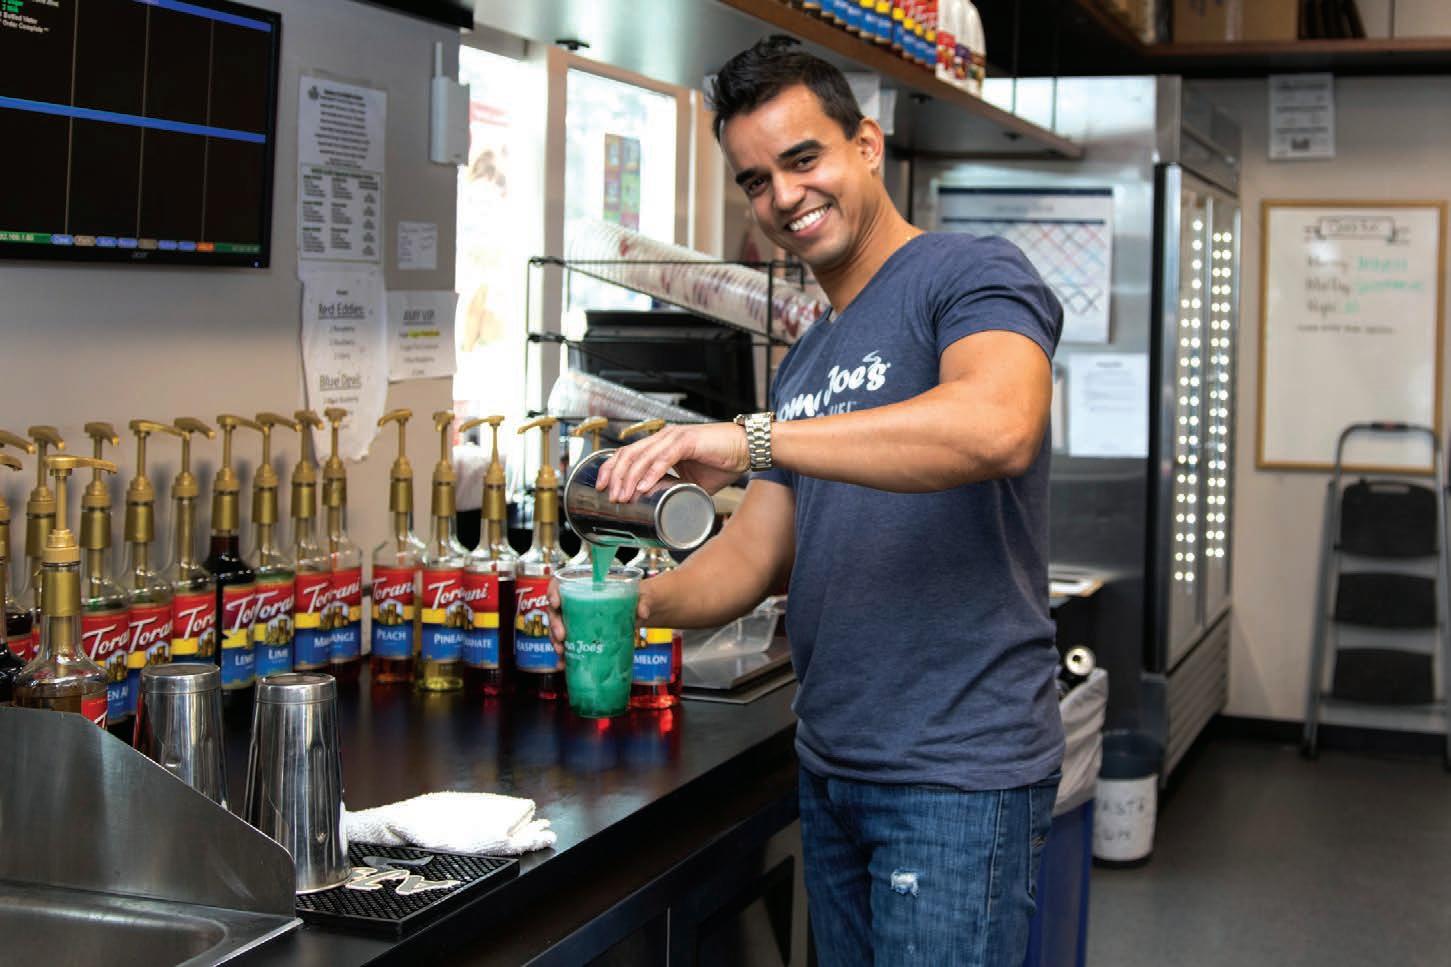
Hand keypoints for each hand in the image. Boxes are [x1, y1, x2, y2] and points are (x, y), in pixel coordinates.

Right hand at [547, 574, 656, 659]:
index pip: (561, 583)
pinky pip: (568, 643)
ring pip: (558, 627)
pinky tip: (564, 664)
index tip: (556, 603)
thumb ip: (643, 600)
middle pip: (556, 609)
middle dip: (554, 623)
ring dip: (555, 640)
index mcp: (587, 585)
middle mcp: (578, 601)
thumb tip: (642, 612)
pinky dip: (565, 655)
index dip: (553, 591)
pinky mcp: (583, 634)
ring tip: (561, 652)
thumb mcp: (642, 595)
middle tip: (562, 636)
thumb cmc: (639, 596)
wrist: (643, 610)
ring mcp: (578, 618)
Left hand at [596, 422, 748, 502]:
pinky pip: (664, 457)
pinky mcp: (688, 441)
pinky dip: (651, 472)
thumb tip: (664, 510)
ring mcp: (675, 437)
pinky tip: (642, 486)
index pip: (629, 453)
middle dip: (615, 475)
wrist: (748, 450)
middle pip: (629, 453)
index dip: (612, 468)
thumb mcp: (693, 482)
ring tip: (623, 496)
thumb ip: (677, 490)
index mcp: (662, 444)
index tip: (602, 487)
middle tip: (608, 495)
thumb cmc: (723, 462)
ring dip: (630, 478)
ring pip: (643, 456)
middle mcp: (665, 437)